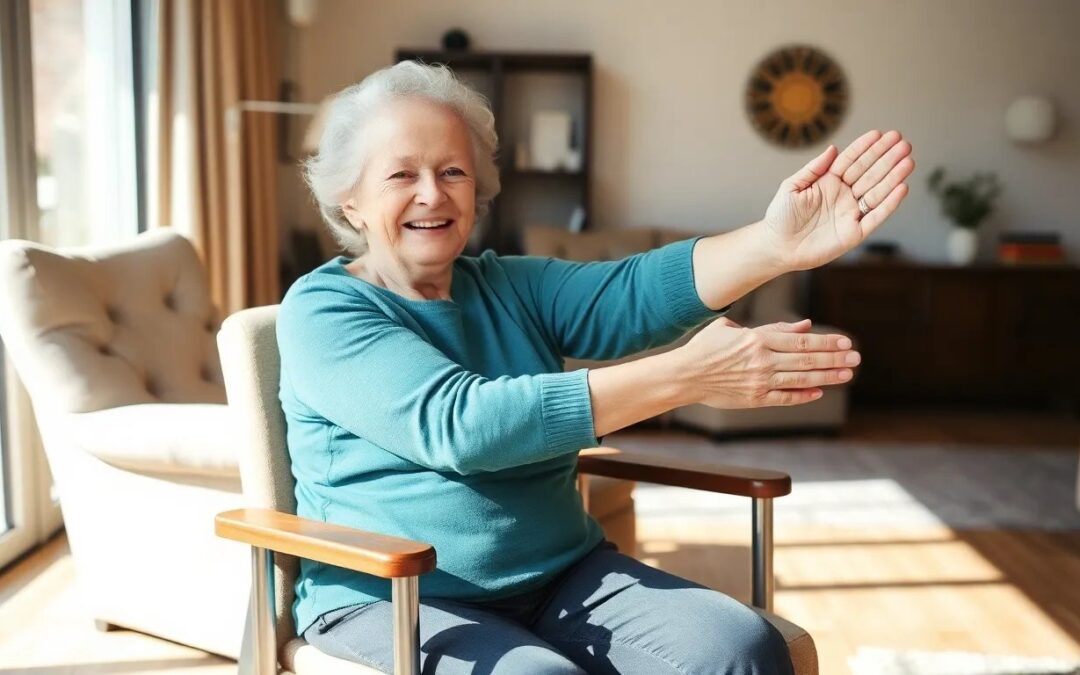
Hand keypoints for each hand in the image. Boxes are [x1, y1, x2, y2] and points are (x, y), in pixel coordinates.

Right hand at [679, 317, 857, 408]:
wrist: (684, 375)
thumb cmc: (706, 346)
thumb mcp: (734, 328)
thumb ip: (772, 328)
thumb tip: (804, 326)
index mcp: (757, 339)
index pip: (801, 341)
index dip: (826, 341)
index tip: (845, 341)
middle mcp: (761, 361)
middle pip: (806, 359)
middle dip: (834, 359)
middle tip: (856, 358)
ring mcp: (759, 382)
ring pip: (801, 379)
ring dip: (827, 377)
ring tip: (847, 374)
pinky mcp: (754, 399)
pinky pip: (784, 398)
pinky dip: (803, 396)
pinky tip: (819, 392)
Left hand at [763, 130, 914, 271]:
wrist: (777, 246)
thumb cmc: (781, 216)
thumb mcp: (792, 187)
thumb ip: (813, 169)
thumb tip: (833, 148)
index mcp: (829, 182)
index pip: (852, 161)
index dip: (866, 147)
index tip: (881, 134)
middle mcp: (843, 195)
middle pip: (869, 173)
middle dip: (886, 157)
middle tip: (903, 142)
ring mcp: (850, 213)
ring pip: (877, 191)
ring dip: (893, 176)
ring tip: (908, 160)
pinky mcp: (854, 233)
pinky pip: (876, 216)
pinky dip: (889, 203)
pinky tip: (902, 187)